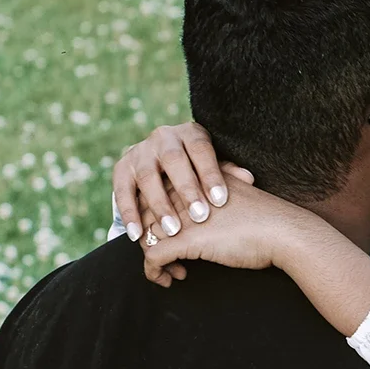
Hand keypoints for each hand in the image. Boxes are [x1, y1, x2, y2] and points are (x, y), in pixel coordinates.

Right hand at [113, 122, 236, 243]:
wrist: (164, 168)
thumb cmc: (198, 172)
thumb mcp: (213, 168)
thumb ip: (226, 174)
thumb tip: (248, 178)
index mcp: (190, 133)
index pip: (201, 150)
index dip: (210, 174)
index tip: (220, 200)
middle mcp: (163, 138)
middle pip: (173, 160)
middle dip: (186, 189)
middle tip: (200, 216)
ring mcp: (139, 152)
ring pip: (147, 176)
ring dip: (159, 204)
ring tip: (172, 230)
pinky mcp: (121, 168)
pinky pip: (122, 190)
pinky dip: (129, 213)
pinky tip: (138, 235)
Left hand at [139, 167, 306, 286]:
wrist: (284, 231)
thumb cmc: (266, 217)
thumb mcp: (235, 192)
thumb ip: (215, 190)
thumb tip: (204, 206)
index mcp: (193, 176)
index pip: (157, 194)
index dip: (159, 217)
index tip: (175, 235)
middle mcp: (182, 191)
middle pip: (147, 214)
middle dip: (153, 239)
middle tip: (172, 259)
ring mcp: (182, 215)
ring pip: (146, 235)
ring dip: (154, 257)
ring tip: (175, 271)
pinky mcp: (185, 239)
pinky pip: (153, 257)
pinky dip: (155, 272)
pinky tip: (170, 280)